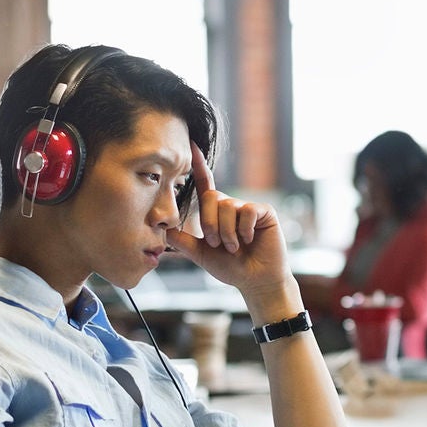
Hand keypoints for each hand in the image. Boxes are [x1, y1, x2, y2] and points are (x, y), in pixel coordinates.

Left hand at [168, 145, 290, 300]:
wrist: (255, 280)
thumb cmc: (231, 267)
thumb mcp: (201, 254)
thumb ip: (183, 240)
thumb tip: (163, 228)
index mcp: (215, 212)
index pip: (204, 184)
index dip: (198, 165)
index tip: (191, 146)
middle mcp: (231, 205)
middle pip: (211, 197)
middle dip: (210, 224)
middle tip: (217, 244)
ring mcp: (248, 207)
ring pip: (227, 206)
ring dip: (227, 232)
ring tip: (235, 246)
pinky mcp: (264, 211)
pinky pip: (246, 211)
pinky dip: (244, 230)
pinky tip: (250, 239)